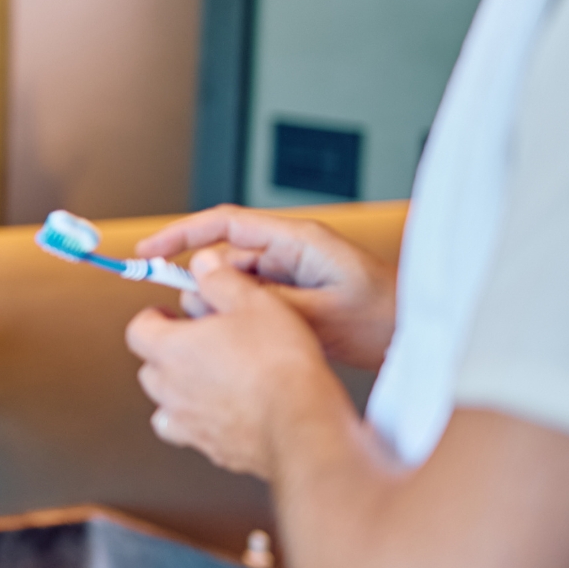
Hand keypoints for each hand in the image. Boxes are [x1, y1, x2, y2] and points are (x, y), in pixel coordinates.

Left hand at [125, 253, 341, 477]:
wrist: (303, 424)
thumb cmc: (279, 363)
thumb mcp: (253, 301)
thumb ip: (220, 279)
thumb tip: (202, 264)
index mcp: (172, 350)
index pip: (137, 331)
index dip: (152, 318)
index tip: (169, 313)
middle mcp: (172, 390)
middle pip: (149, 369)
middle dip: (167, 354)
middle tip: (196, 342)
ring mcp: (191, 425)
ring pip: (166, 407)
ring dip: (180, 392)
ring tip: (210, 379)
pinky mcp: (215, 451)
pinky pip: (195, 434)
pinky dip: (203, 423)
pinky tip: (230, 411)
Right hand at [138, 205, 396, 370]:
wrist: (420, 337)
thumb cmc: (387, 318)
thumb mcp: (323, 312)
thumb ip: (265, 296)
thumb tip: (211, 285)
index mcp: (297, 240)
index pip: (224, 224)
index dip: (181, 236)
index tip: (148, 253)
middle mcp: (288, 253)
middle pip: (223, 261)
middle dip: (205, 288)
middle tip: (204, 319)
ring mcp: (289, 276)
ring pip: (233, 287)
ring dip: (226, 310)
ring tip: (241, 338)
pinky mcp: (291, 298)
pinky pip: (250, 304)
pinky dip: (241, 321)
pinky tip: (250, 343)